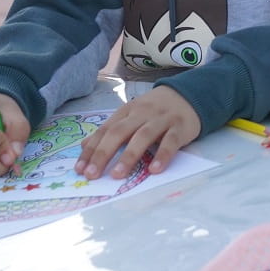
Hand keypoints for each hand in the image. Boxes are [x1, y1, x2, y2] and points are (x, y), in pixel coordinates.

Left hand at [75, 86, 200, 178]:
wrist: (190, 95)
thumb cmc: (156, 110)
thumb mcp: (131, 115)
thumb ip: (111, 129)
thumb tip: (85, 147)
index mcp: (127, 111)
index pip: (105, 130)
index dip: (91, 149)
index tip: (80, 169)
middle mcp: (142, 113)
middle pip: (120, 132)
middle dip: (104, 154)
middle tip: (92, 175)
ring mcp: (162, 119)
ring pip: (143, 136)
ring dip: (128, 156)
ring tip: (117, 175)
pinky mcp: (181, 127)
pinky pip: (171, 142)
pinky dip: (162, 155)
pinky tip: (154, 170)